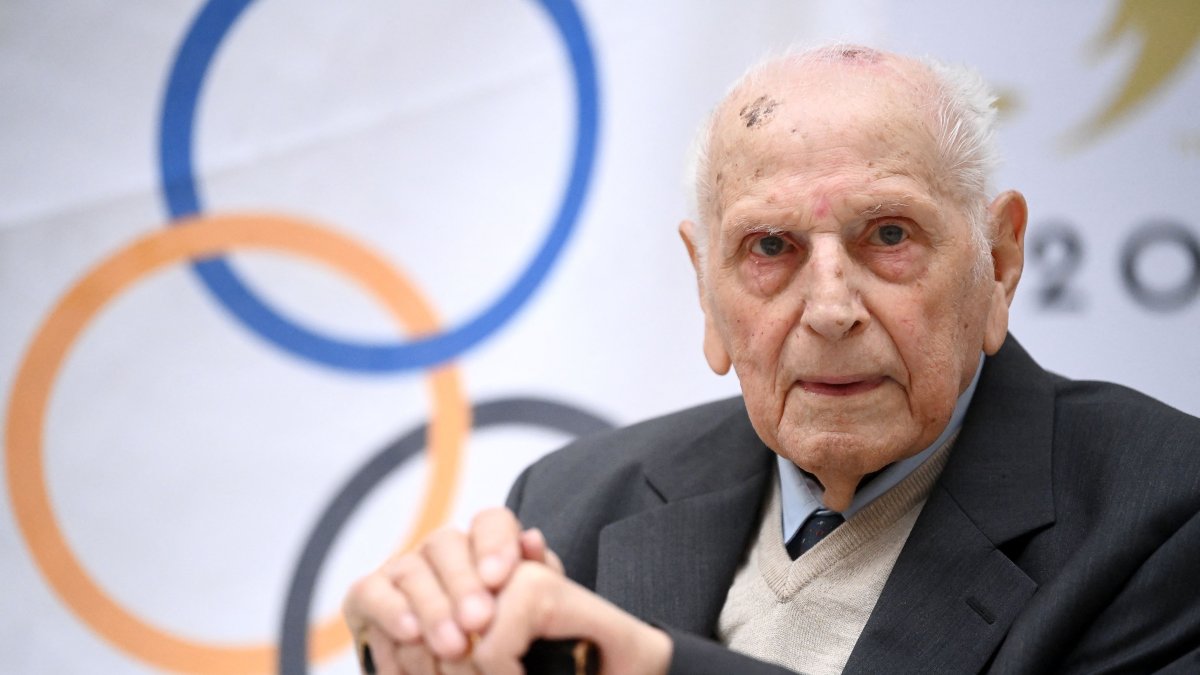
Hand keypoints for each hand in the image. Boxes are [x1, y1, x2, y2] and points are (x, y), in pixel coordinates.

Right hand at [343, 507, 671, 673]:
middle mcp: (441, 551)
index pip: (491, 522)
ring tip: (453, 646)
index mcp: (484, 546)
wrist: (468, 673)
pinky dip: (390, 611)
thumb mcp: (531, 613)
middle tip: (479, 621)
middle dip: (463, 584)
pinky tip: (410, 633)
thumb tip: (533, 540)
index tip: (502, 578)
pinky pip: (371, 592)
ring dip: (432, 609)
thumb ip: (538, 576)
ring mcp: (402, 569)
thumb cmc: (506, 645)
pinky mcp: (367, 595)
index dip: (496, 543)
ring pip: (411, 570)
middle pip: (447, 545)